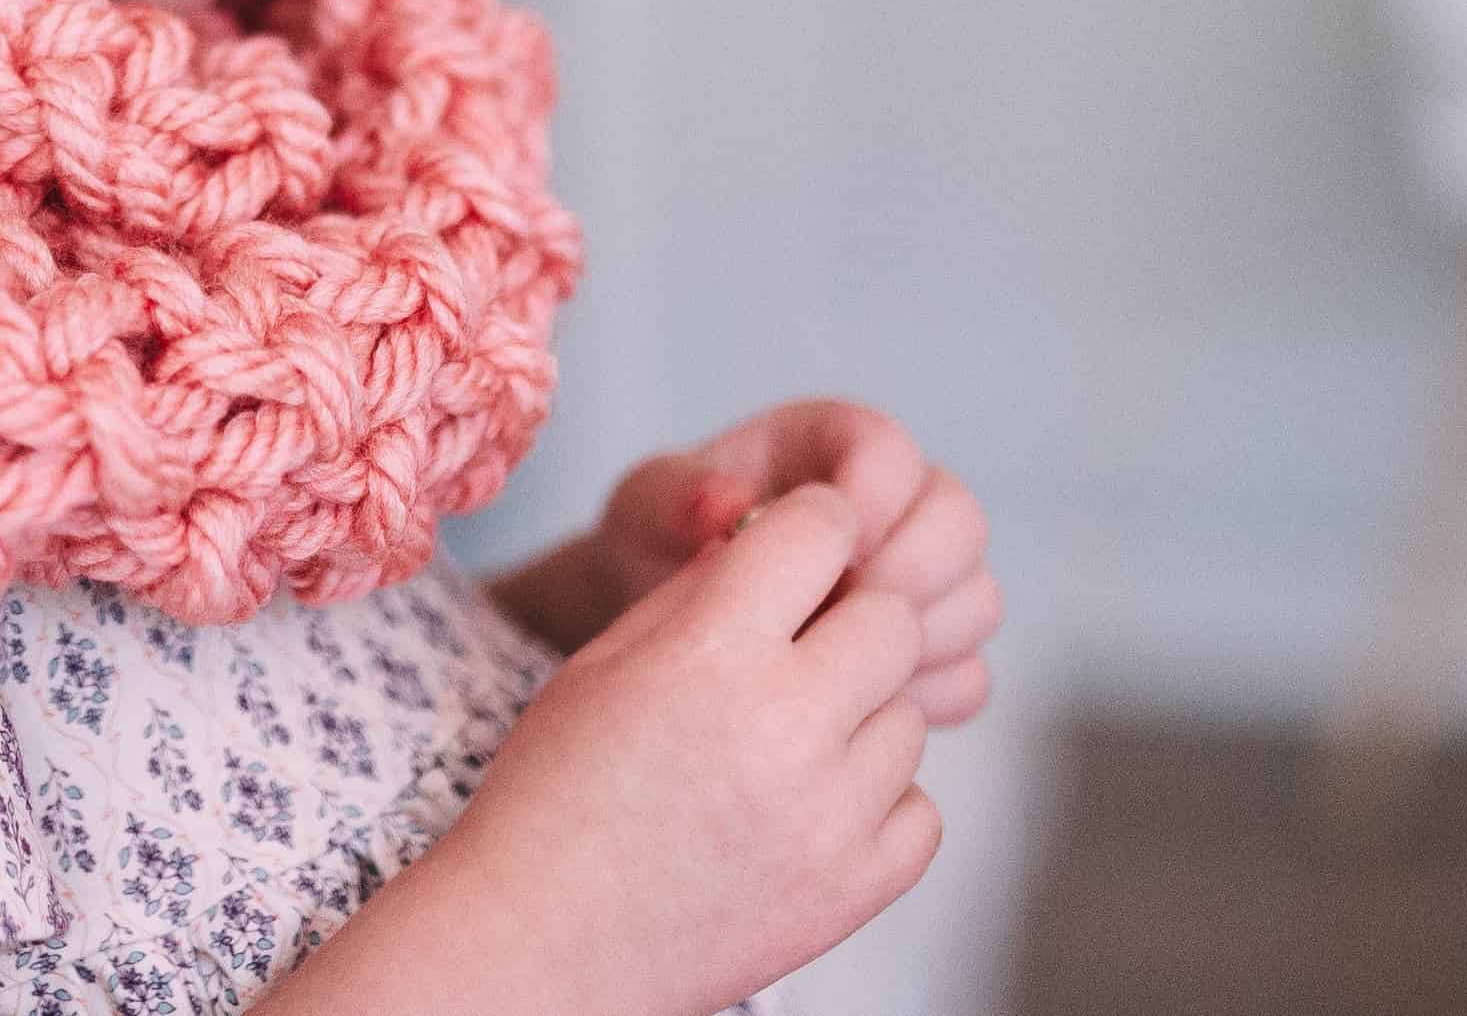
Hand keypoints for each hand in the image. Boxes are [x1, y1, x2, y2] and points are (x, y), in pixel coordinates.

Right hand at [415, 484, 942, 1015]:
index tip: (797, 544)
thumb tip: (771, 539)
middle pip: (892, 617)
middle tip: (798, 645)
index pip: (822, 531)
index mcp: (711, 653)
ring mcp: (831, 815)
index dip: (810, 525)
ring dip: (860, 712)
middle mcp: (786, 726)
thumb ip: (697, 594)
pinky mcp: (858, 888)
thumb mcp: (604, 663)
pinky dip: (876, 801)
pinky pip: (920, 808)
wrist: (545, 940)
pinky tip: (808, 805)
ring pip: (910, 714)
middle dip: (850, 614)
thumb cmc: (555, 792)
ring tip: (783, 743)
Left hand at [542, 399, 999, 726]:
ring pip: (976, 600)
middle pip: (958, 521)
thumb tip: (724, 503)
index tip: (828, 548)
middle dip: (911, 570)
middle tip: (845, 612)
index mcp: (830, 446)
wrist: (659, 623)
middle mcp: (893, 506)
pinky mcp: (924, 654)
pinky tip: (863, 708)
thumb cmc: (656, 545)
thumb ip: (681, 497)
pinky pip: (968, 676)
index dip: (870, 496)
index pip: (889, 450)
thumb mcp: (647, 507)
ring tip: (847, 666)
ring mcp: (920, 581)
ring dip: (924, 637)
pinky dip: (927, 694)